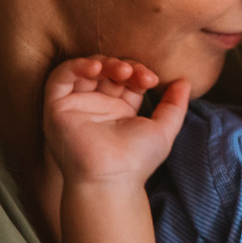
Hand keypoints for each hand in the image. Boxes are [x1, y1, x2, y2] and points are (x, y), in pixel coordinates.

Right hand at [39, 55, 187, 188]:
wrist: (111, 179)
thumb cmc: (136, 161)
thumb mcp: (163, 130)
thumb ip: (174, 105)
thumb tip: (185, 82)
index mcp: (118, 111)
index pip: (126, 78)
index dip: (138, 72)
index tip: (152, 79)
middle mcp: (96, 106)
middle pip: (106, 71)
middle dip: (123, 66)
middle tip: (135, 74)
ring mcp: (75, 106)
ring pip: (84, 70)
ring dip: (103, 63)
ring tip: (121, 71)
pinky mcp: (56, 107)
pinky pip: (60, 77)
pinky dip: (76, 66)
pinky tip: (95, 68)